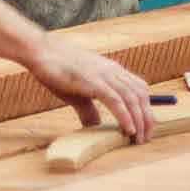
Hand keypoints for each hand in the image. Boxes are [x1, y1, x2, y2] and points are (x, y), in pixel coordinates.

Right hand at [22, 35, 155, 142]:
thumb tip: (95, 127)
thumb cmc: (58, 70)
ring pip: (132, 98)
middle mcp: (112, 71)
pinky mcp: (93, 81)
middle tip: (145, 138)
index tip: (145, 126)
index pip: (139, 88)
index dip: (146, 107)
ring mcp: (104, 75)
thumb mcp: (77, 93)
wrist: (41, 52)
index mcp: (111, 70)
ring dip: (139, 121)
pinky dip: (125, 116)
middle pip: (141, 95)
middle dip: (147, 118)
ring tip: (139, 138)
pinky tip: (128, 129)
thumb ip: (88, 109)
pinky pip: (116, 100)